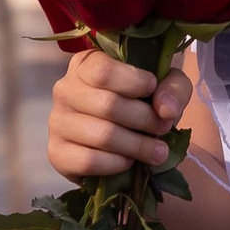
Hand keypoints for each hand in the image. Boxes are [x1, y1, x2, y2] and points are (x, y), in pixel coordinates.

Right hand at [46, 43, 191, 180]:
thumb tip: (165, 109)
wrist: (121, 141)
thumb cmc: (141, 103)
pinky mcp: (56, 152)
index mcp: (85, 64)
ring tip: (156, 151)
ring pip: (102, 135)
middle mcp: (64, 89)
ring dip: (138, 146)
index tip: (152, 89)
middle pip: (107, 105)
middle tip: (163, 128)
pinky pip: (88, 161)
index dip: (134, 82)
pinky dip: (117, 164)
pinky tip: (129, 162)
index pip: (102, 71)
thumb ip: (172, 88)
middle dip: (145, 119)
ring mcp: (57, 122)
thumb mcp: (164, 86)